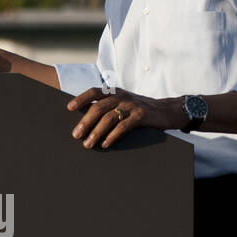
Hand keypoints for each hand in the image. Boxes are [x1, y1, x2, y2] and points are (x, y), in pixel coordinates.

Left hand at [65, 86, 180, 148]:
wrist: (167, 110)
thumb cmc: (140, 110)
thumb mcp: (124, 104)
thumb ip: (108, 108)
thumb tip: (85, 121)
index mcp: (115, 92)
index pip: (95, 92)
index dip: (81, 98)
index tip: (69, 108)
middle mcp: (122, 96)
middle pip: (99, 107)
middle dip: (85, 122)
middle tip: (76, 135)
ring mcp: (132, 105)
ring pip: (109, 118)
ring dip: (96, 132)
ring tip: (88, 144)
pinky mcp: (141, 116)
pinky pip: (123, 126)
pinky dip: (112, 136)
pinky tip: (105, 144)